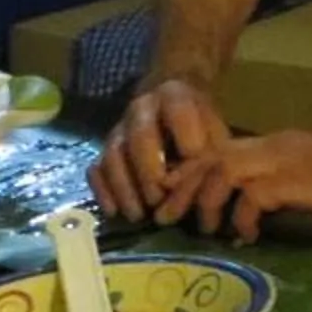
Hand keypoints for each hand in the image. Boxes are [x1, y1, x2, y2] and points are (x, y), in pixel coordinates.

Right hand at [88, 77, 229, 221]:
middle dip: (149, 171)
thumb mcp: (216, 130)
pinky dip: (103, 191)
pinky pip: (96, 169)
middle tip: (160, 199)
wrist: (173, 108)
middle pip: (140, 136)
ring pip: (113, 155)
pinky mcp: (104, 149)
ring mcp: (120, 129)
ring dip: (125, 188)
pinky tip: (114, 212)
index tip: (195, 162)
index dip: (187, 137)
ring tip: (139, 215)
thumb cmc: (200, 127)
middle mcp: (141, 108)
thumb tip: (201, 184)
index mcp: (174, 96)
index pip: (178, 111)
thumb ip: (213, 152)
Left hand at [153, 127, 311, 243]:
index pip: (216, 150)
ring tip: (207, 229)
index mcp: (271, 143)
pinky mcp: (292, 182)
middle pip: (207, 158)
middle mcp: (269, 147)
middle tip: (166, 217)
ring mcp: (279, 162)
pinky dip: (241, 218)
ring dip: (204, 203)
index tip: (171, 198)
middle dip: (181, 188)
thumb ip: (278, 178)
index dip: (188, 172)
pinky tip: (247, 235)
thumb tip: (250, 203)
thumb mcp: (306, 171)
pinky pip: (250, 197)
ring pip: (219, 173)